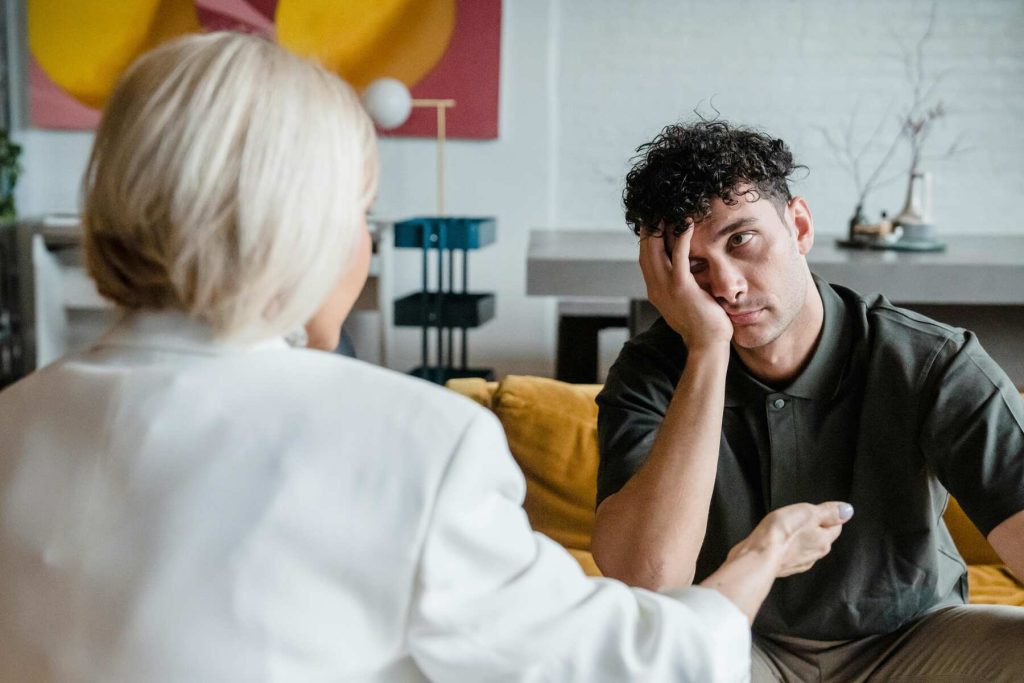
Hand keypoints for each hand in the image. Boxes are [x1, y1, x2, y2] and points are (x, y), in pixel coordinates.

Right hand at [638, 221, 731, 350]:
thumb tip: (688, 271)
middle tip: (655, 209)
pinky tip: (687, 222)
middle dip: (649, 229)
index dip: (647, 240)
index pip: (646, 259)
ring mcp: (666, 287)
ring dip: (660, 228)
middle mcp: (655, 287)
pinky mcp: (681, 287)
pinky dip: (681, 238)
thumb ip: (681, 285)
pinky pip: (679, 257)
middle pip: (646, 251)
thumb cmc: (703, 324)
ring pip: (656, 251)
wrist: (707, 344)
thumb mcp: (686, 302)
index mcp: (656, 291)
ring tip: (667, 209)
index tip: (652, 223)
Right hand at [728, 501, 853, 577]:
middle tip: (798, 517)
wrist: (758, 556)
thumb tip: (847, 510)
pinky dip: (786, 548)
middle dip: (812, 527)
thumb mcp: (808, 513)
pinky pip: (790, 555)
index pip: (836, 526)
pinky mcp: (784, 567)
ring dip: (798, 538)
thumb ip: (829, 512)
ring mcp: (799, 563)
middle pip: (820, 537)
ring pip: (805, 547)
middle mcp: (815, 555)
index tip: (814, 509)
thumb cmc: (782, 533)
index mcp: (824, 541)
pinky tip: (777, 542)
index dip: (826, 515)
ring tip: (786, 529)